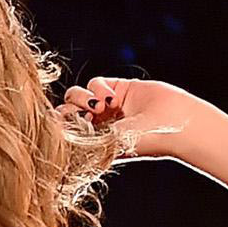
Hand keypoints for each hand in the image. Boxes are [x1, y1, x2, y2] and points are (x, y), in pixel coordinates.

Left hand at [60, 77, 211, 159]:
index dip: (58, 126)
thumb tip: (51, 133)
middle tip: (87, 117)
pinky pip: (94, 82)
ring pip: (76, 94)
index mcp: (90, 144)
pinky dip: (99, 88)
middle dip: (70, 111)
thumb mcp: (108, 144)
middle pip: (65, 111)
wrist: (175, 123)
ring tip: (102, 108)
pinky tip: (113, 99)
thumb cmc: (143, 142)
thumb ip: (80, 139)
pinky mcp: (117, 87)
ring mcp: (105, 106)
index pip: (61, 132)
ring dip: (84, 98)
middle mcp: (95, 125)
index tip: (65, 127)